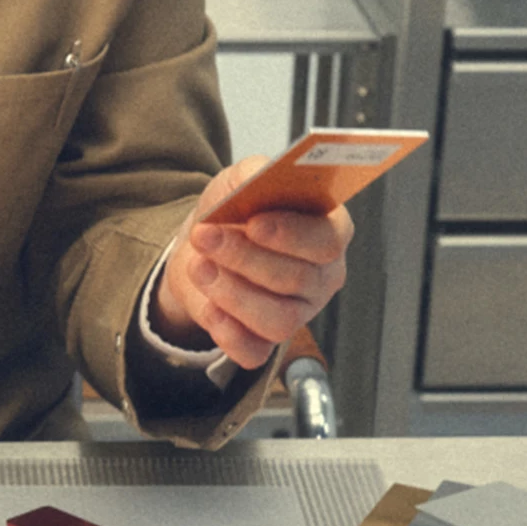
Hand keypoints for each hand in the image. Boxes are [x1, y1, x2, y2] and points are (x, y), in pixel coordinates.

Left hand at [150, 157, 351, 369]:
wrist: (200, 245)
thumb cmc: (232, 211)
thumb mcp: (241, 178)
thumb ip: (256, 173)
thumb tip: (260, 178)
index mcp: (328, 231)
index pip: (327, 241)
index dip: (291, 235)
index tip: (254, 223)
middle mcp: (320, 277)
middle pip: (297, 279)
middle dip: (244, 257)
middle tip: (206, 236)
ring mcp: (298, 313)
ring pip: (278, 320)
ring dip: (231, 293)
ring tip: (199, 266)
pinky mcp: (266, 340)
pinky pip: (256, 352)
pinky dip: (228, 334)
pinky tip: (210, 308)